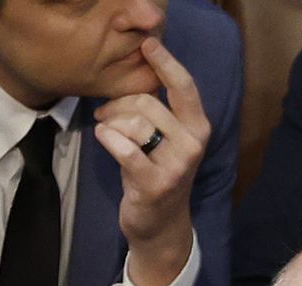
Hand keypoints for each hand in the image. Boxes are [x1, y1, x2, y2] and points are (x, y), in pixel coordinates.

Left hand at [94, 38, 211, 285]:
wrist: (160, 225)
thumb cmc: (157, 174)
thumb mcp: (167, 140)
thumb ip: (159, 110)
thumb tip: (138, 72)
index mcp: (198, 127)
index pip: (184, 86)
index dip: (165, 62)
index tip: (148, 44)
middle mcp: (192, 143)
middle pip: (146, 102)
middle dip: (118, 103)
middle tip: (105, 113)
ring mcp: (176, 165)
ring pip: (133, 123)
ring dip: (110, 121)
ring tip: (104, 129)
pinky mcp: (155, 183)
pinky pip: (124, 148)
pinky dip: (107, 138)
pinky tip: (102, 138)